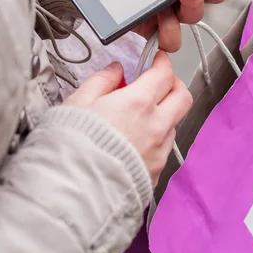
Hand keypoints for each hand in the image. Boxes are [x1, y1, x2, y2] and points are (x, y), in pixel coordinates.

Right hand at [63, 56, 191, 186]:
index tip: (157, 59)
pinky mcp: (156, 174)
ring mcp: (159, 152)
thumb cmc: (70, 148)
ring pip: (174, 124)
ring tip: (140, 116)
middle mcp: (156, 127)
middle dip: (174, 84)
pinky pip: (164, 149)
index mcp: (138, 103)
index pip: (164, 74)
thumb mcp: (77, 103)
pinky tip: (135, 142)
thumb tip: (115, 70)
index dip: (162, 62)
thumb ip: (101, 81)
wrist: (71, 193)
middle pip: (183, 97)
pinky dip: (155, 139)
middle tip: (159, 82)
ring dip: (164, 114)